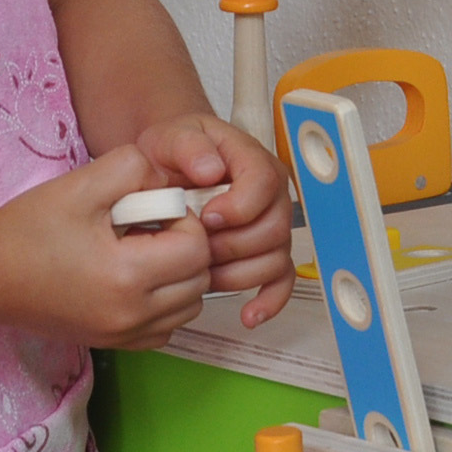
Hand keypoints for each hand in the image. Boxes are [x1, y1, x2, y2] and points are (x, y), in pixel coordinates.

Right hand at [0, 145, 216, 349]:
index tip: (155, 209)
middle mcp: (131, 315)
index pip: (197, 248)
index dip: (185, 220)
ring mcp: (123, 336)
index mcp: (127, 275)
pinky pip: (166, 328)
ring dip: (180, 277)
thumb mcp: (83, 183)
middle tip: (150, 227)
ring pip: (189, 307)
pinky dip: (165, 304)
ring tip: (144, 252)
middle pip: (200, 280)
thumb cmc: (30, 228)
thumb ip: (136, 168)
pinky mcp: (114, 345)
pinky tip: (136, 280)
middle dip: (186, 247)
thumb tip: (172, 183)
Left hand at [135, 112, 297, 327]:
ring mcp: (271, 226)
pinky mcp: (265, 253)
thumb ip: (189, 145)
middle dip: (231, 246)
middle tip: (197, 247)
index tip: (205, 216)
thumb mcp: (172, 137)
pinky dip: (269, 300)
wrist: (169, 167)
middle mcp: (271, 195)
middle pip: (272, 229)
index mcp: (253, 160)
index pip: (264, 183)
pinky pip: (282, 281)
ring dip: (238, 274)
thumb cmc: (175, 152)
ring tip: (204, 274)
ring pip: (275, 260)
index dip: (237, 207)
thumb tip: (210, 170)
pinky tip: (249, 314)